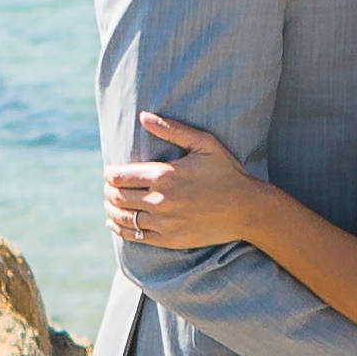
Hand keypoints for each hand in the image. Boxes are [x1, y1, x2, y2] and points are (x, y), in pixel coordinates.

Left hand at [109, 111, 283, 251]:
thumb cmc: (227, 173)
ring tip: (111, 204)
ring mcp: (164, 222)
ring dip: (111, 209)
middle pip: (116, 197)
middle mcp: (160, 200)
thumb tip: (143, 116)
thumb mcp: (204, 144)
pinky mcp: (169, 239)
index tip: (111, 173)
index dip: (109, 174)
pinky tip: (114, 223)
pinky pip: (135, 236)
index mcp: (164, 175)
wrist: (248, 210)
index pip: (118, 176)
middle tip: (110, 188)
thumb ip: (172, 128)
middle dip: (108, 191)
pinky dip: (119, 229)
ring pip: (122, 217)